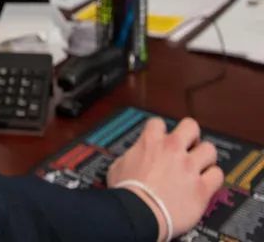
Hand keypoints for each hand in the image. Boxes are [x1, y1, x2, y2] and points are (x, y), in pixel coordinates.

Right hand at [107, 118, 222, 241]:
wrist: (139, 213)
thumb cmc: (127, 192)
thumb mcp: (118, 166)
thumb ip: (131, 156)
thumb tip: (134, 158)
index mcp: (150, 142)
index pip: (159, 123)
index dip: (160, 131)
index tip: (161, 140)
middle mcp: (173, 149)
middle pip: (191, 127)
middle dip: (191, 136)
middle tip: (188, 147)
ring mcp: (189, 167)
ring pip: (209, 149)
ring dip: (205, 157)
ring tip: (199, 166)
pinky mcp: (202, 187)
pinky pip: (217, 175)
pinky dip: (213, 178)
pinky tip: (206, 184)